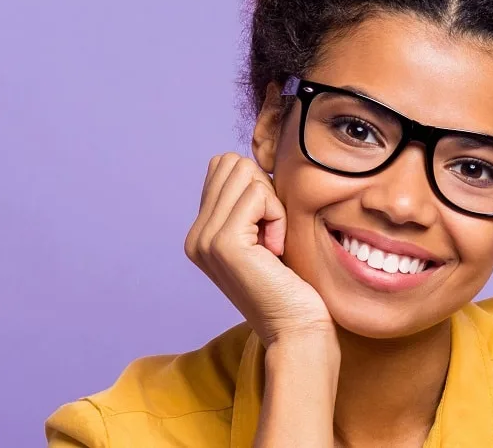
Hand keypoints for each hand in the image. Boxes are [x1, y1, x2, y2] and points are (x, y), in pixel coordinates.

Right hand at [185, 153, 335, 348]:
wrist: (297, 329)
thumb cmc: (292, 283)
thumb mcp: (265, 234)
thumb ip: (249, 202)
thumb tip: (248, 164)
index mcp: (201, 232)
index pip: (222, 166)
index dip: (258, 186)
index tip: (268, 226)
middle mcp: (195, 236)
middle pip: (232, 164)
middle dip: (264, 190)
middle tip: (272, 233)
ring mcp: (204, 240)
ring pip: (245, 174)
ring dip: (273, 204)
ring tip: (273, 243)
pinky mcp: (223, 243)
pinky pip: (258, 195)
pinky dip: (277, 215)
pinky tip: (275, 249)